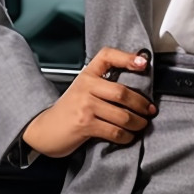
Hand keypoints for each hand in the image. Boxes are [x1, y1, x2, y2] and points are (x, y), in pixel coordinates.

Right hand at [21, 47, 155, 157]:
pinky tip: (128, 136)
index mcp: (87, 74)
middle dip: (141, 104)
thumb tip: (136, 89)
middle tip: (150, 110)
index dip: (127, 57)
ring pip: (122, 115)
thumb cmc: (69, 110)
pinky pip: (114, 131)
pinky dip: (126, 136)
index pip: (107, 56)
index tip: (144, 63)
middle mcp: (86, 87)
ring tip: (141, 124)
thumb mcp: (83, 89)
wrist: (44, 129)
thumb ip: (103, 85)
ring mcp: (85, 106)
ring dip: (137, 123)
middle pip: (122, 92)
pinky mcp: (85, 125)